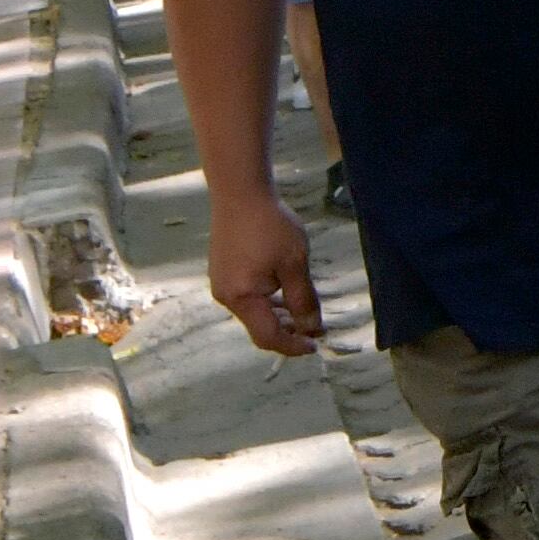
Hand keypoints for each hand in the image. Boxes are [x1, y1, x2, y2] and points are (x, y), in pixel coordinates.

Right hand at [208, 187, 320, 356]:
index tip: (316, 345)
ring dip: (280, 315)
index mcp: (241, 298)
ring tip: (306, 313)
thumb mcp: (295, 264)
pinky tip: (287, 293)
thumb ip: (303, 300)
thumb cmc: (271, 227)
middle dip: (288, 331)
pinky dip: (269, 301)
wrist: (241, 194)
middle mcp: (226, 296)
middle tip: (316, 329)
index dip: (292, 345)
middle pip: (259, 326)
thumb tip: (312, 328)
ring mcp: (222, 284)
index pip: (268, 336)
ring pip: (255, 311)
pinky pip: (249, 296)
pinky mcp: (224, 272)